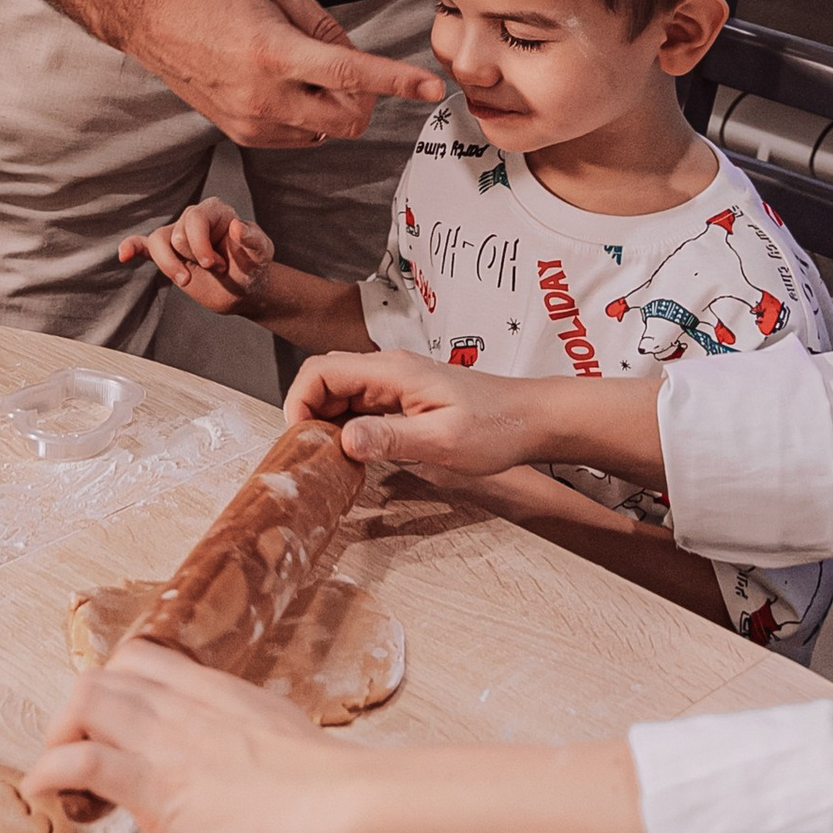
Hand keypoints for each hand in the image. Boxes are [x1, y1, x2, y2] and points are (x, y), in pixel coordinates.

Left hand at [24, 645, 358, 832]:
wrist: (348, 804)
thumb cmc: (334, 788)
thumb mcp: (287, 744)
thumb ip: (255, 745)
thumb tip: (252, 768)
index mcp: (218, 694)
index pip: (142, 661)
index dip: (113, 691)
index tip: (114, 732)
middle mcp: (186, 706)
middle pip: (101, 677)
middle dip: (75, 717)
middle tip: (80, 760)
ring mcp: (168, 743)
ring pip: (83, 701)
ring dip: (57, 739)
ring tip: (63, 780)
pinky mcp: (157, 786)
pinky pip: (81, 761)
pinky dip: (50, 774)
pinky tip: (50, 795)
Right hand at [112, 0, 442, 151]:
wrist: (150, 16)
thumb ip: (325, 24)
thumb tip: (359, 57)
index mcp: (275, 51)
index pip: (351, 75)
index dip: (396, 82)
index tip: (430, 87)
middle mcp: (264, 95)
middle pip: (349, 120)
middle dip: (368, 101)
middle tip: (355, 70)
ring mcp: (251, 121)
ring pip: (326, 133)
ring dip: (335, 108)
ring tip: (304, 69)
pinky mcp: (242, 134)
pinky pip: (300, 137)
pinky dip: (309, 116)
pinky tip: (285, 85)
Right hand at [118, 198, 275, 316]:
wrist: (242, 289)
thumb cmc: (253, 266)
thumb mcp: (261, 255)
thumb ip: (253, 240)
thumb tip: (238, 226)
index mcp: (215, 210)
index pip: (193, 219)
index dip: (200, 246)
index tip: (216, 266)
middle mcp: (193, 218)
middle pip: (176, 235)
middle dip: (195, 259)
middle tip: (216, 269)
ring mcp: (177, 235)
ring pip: (156, 242)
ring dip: (170, 266)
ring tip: (187, 280)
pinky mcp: (167, 254)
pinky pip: (143, 246)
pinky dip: (131, 248)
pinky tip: (124, 255)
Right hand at [287, 345, 565, 477]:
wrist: (533, 419)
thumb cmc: (497, 428)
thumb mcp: (443, 440)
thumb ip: (391, 438)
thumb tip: (343, 440)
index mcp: (392, 372)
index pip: (321, 371)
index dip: (299, 402)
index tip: (301, 442)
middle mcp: (388, 371)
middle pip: (325, 380)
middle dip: (308, 415)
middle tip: (313, 457)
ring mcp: (396, 385)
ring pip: (341, 395)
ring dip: (327, 425)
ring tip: (331, 461)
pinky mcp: (405, 400)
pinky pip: (361, 407)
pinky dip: (348, 429)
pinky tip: (357, 457)